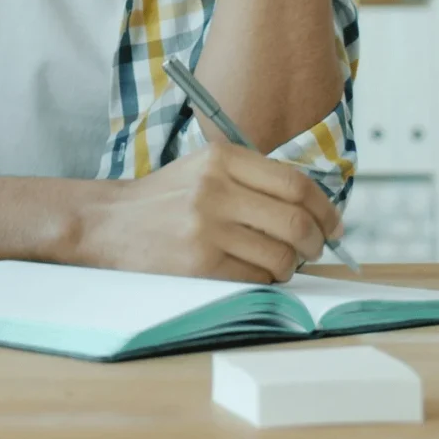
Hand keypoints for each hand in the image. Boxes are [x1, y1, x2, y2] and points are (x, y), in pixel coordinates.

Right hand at [70, 144, 342, 284]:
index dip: (325, 209)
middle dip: (316, 242)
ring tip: (279, 264)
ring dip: (290, 265)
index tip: (333, 225)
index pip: (296, 184)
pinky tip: (254, 272)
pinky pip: (255, 277)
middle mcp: (214, 189)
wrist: (105, 222)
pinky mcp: (197, 263)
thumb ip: (251, 179)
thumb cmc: (161, 200)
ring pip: (280, 254)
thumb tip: (314, 209)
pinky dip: (264, 279)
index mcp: (220, 159)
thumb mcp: (202, 169)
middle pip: (295, 221)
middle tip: (315, 250)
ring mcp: (205, 227)